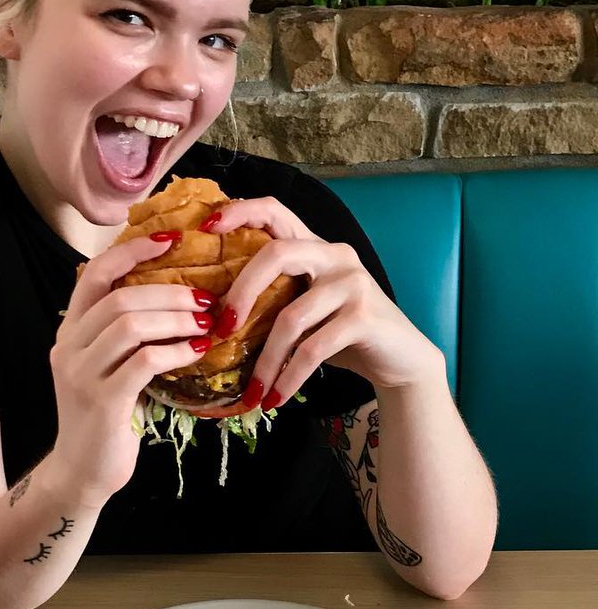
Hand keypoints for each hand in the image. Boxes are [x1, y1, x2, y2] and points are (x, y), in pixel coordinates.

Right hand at [48, 233, 215, 498]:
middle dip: (169, 292)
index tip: (169, 240)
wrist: (82, 472)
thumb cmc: (107, 417)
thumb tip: (180, 298)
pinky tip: (196, 351)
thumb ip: (128, 335)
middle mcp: (69, 346)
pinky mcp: (102, 400)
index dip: (132, 251)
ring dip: (175, 319)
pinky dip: (175, 351)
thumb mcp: (110, 367)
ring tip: (205, 323)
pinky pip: (144, 361)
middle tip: (206, 298)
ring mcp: (82, 373)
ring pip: (130, 323)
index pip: (96, 274)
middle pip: (119, 297)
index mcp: (70, 331)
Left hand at [205, 198, 440, 407]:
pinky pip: (313, 349)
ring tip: (251, 391)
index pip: (275, 210)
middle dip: (241, 292)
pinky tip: (275, 398)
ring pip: (291, 317)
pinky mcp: (364, 316)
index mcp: (314, 245)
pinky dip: (289, 377)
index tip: (206, 227)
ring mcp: (352, 282)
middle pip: (275, 255)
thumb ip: (273, 296)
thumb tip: (213, 316)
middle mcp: (334, 254)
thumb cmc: (342, 334)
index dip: (239, 212)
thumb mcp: (305, 307)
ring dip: (266, 361)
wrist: (400, 359)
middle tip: (220, 330)